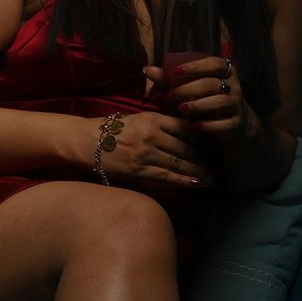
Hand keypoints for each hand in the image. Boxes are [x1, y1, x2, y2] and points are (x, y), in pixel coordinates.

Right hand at [92, 111, 214, 187]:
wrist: (85, 141)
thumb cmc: (110, 130)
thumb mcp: (136, 118)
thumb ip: (158, 123)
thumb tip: (182, 131)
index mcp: (151, 118)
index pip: (184, 127)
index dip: (200, 137)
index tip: (210, 144)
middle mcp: (151, 134)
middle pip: (185, 147)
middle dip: (203, 157)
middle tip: (216, 164)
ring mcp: (146, 153)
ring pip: (179, 162)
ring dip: (198, 170)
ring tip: (211, 177)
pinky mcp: (139, 169)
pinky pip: (167, 175)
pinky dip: (184, 179)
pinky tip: (197, 182)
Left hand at [145, 56, 251, 141]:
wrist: (233, 123)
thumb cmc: (206, 99)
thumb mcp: (190, 87)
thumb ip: (169, 78)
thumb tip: (147, 69)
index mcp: (224, 71)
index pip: (215, 62)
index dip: (196, 66)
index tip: (175, 72)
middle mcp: (234, 86)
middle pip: (212, 83)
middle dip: (189, 89)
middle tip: (171, 96)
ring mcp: (237, 105)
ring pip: (221, 101)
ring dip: (199, 105)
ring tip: (181, 109)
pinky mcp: (236, 123)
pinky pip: (225, 123)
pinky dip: (210, 125)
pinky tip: (195, 125)